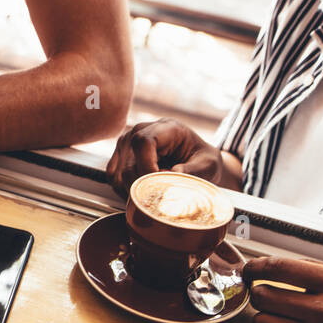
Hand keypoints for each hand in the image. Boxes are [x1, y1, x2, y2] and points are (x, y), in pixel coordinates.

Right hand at [106, 118, 227, 194]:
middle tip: (162, 194)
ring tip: (155, 192)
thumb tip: (174, 174)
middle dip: (144, 186)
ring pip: (119, 176)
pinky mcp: (119, 157)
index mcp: (165, 128)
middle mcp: (140, 131)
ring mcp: (126, 144)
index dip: (147, 167)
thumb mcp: (208, 165)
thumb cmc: (202, 161)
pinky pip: (113, 180)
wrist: (195, 161)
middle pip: (129, 164)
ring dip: (135, 191)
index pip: (142, 142)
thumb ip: (194, 170)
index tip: (159, 184)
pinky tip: (143, 192)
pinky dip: (126, 191)